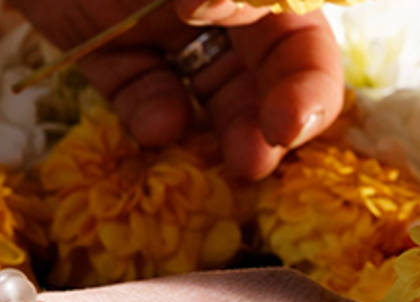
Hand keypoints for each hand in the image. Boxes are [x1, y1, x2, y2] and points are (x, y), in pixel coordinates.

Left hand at [9, 0, 343, 179]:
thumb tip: (214, 11)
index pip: (302, 38)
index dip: (308, 82)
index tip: (286, 121)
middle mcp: (221, 6)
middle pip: (267, 74)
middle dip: (272, 122)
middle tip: (256, 161)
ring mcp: (166, 29)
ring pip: (211, 94)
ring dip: (226, 133)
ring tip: (231, 168)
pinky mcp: (110, 52)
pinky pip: (140, 94)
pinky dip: (151, 117)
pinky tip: (156, 127)